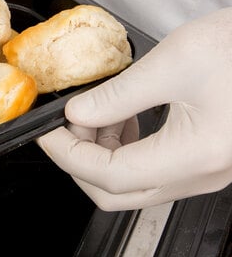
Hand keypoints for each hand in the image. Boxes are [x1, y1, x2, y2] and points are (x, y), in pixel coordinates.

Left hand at [36, 7, 231, 209]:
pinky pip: (155, 170)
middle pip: (119, 193)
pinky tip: (122, 119)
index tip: (47, 133)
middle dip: (81, 161)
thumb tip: (77, 113)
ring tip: (94, 115)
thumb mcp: (174, 62)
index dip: (69, 156)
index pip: (110, 175)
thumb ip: (117, 95)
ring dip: (103, 154)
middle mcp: (204, 174)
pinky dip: (126, 149)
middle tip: (66, 127)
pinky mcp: (209, 159)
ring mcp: (208, 171)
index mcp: (196, 155)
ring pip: (135, 183)